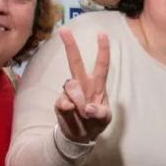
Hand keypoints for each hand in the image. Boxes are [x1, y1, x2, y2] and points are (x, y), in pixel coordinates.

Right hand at [55, 28, 111, 142]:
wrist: (80, 136)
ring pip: (71, 85)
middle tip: (64, 30)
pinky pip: (63, 101)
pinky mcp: (60, 102)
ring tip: (83, 113)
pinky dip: (69, 109)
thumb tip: (87, 108)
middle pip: (75, 62)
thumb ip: (100, 113)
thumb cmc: (95, 122)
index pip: (101, 65)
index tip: (102, 34)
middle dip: (70, 46)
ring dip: (79, 100)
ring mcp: (70, 92)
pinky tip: (72, 114)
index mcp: (97, 84)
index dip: (103, 50)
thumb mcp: (105, 119)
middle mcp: (83, 84)